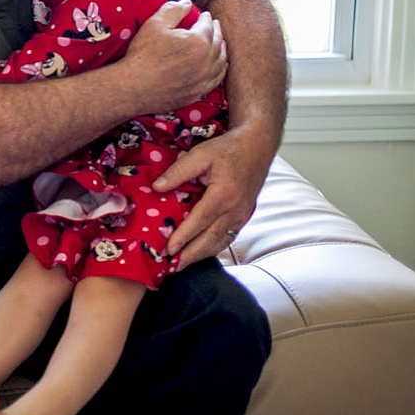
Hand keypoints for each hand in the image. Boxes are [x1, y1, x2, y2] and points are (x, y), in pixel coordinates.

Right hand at [122, 1, 227, 113]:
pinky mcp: (199, 91)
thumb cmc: (143, 56)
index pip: (207, 26)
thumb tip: (186, 3)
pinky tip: (218, 66)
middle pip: (218, 42)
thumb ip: (173, 10)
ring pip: (221, 61)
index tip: (204, 15)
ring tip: (219, 43)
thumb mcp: (155, 25)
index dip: (206, 18)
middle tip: (214, 25)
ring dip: (221, 49)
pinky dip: (220, 69)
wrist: (134, 88)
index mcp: (198, 42)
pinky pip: (216, 79)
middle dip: (217, 31)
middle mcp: (206, 61)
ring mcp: (204, 78)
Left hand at [152, 131, 268, 267]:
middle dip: (191, 255)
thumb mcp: (200, 154)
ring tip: (182, 265)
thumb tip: (157, 188)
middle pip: (211, 239)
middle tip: (172, 267)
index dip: (183, 237)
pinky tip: (200, 253)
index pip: (199, 222)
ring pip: (220, 242)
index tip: (168, 249)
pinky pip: (228, 237)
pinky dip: (213, 248)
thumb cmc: (228, 149)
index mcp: (224, 195)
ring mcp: (242, 215)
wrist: (257, 147)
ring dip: (201, 255)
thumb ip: (178, 171)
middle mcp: (235, 210)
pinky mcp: (244, 216)